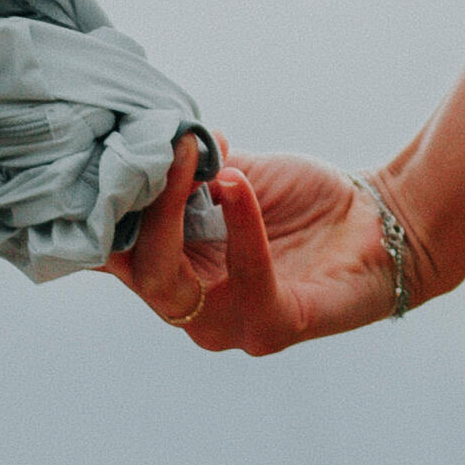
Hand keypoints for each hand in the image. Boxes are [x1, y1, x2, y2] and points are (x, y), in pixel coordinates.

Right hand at [108, 149, 437, 356]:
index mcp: (175, 274)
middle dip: (133, 206)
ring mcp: (229, 328)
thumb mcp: (236, 178)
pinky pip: (246, 278)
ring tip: (188, 158)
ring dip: (171, 213)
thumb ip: (192, 169)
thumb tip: (157, 135)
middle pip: (132, 267)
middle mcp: (191, 311)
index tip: (83, 163)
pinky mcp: (273, 329)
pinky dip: (240, 225)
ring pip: (168, 280)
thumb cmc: (306, 204)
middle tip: (147, 150)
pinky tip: (236, 183)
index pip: (111, 255)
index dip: (91, 216)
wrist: (381, 224)